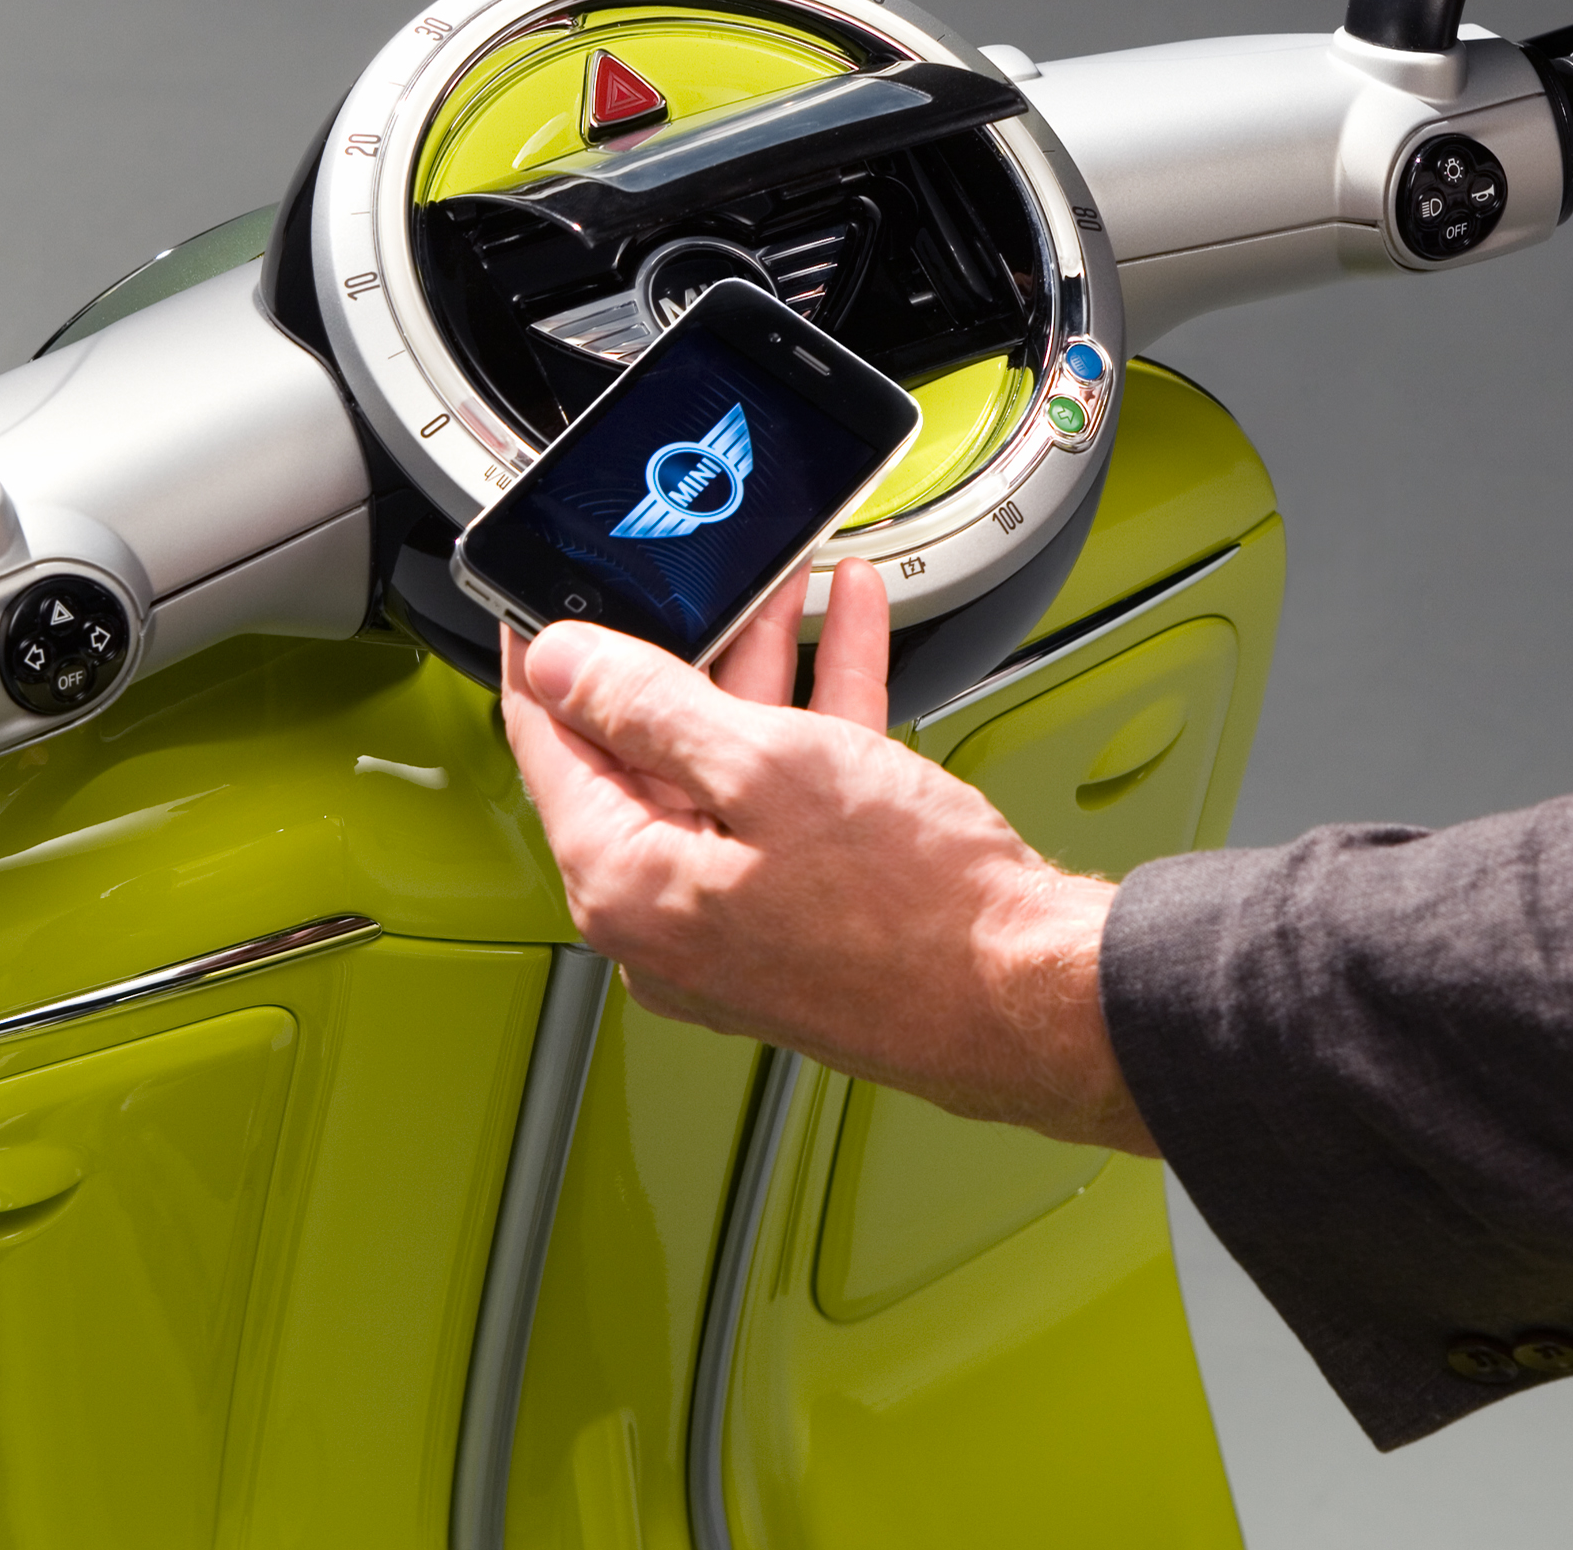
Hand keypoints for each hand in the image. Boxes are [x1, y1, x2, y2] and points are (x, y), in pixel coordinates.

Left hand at [500, 559, 1153, 1152]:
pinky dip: (813, 719)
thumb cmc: (914, 915)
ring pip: (724, 768)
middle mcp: (666, 917)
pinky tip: (846, 639)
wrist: (1030, 993)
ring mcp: (734, 920)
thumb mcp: (767, 768)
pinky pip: (784, 801)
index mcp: (626, 886)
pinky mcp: (798, 917)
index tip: (543, 600)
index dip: (545, 660)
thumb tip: (559, 666)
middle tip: (696, 579)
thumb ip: (649, 706)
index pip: (547, 747)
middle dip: (683, 649)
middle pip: (642, 753)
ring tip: (785, 586)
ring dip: (759, 670)